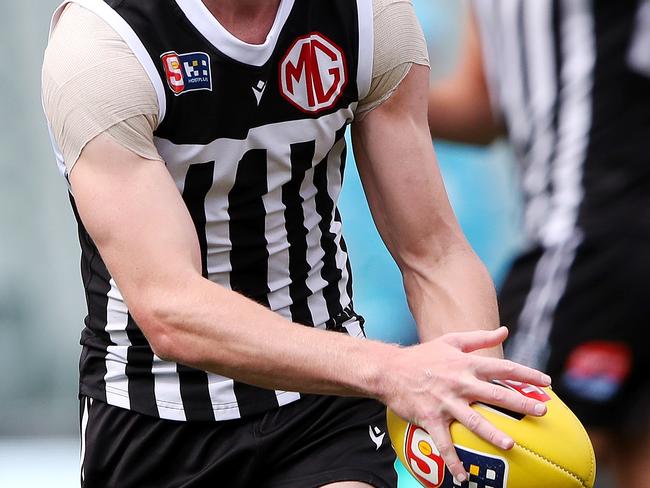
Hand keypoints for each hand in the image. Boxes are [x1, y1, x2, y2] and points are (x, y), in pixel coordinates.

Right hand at [380, 327, 550, 483]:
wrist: (389, 370)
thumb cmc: (422, 355)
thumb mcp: (451, 340)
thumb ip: (479, 337)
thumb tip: (504, 330)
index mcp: (466, 364)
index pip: (503, 368)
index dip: (526, 374)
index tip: (546, 383)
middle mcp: (459, 383)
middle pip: (496, 394)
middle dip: (521, 403)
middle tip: (541, 411)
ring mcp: (446, 402)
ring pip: (474, 420)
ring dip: (493, 434)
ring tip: (510, 445)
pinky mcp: (431, 418)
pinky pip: (445, 443)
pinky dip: (453, 461)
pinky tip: (463, 477)